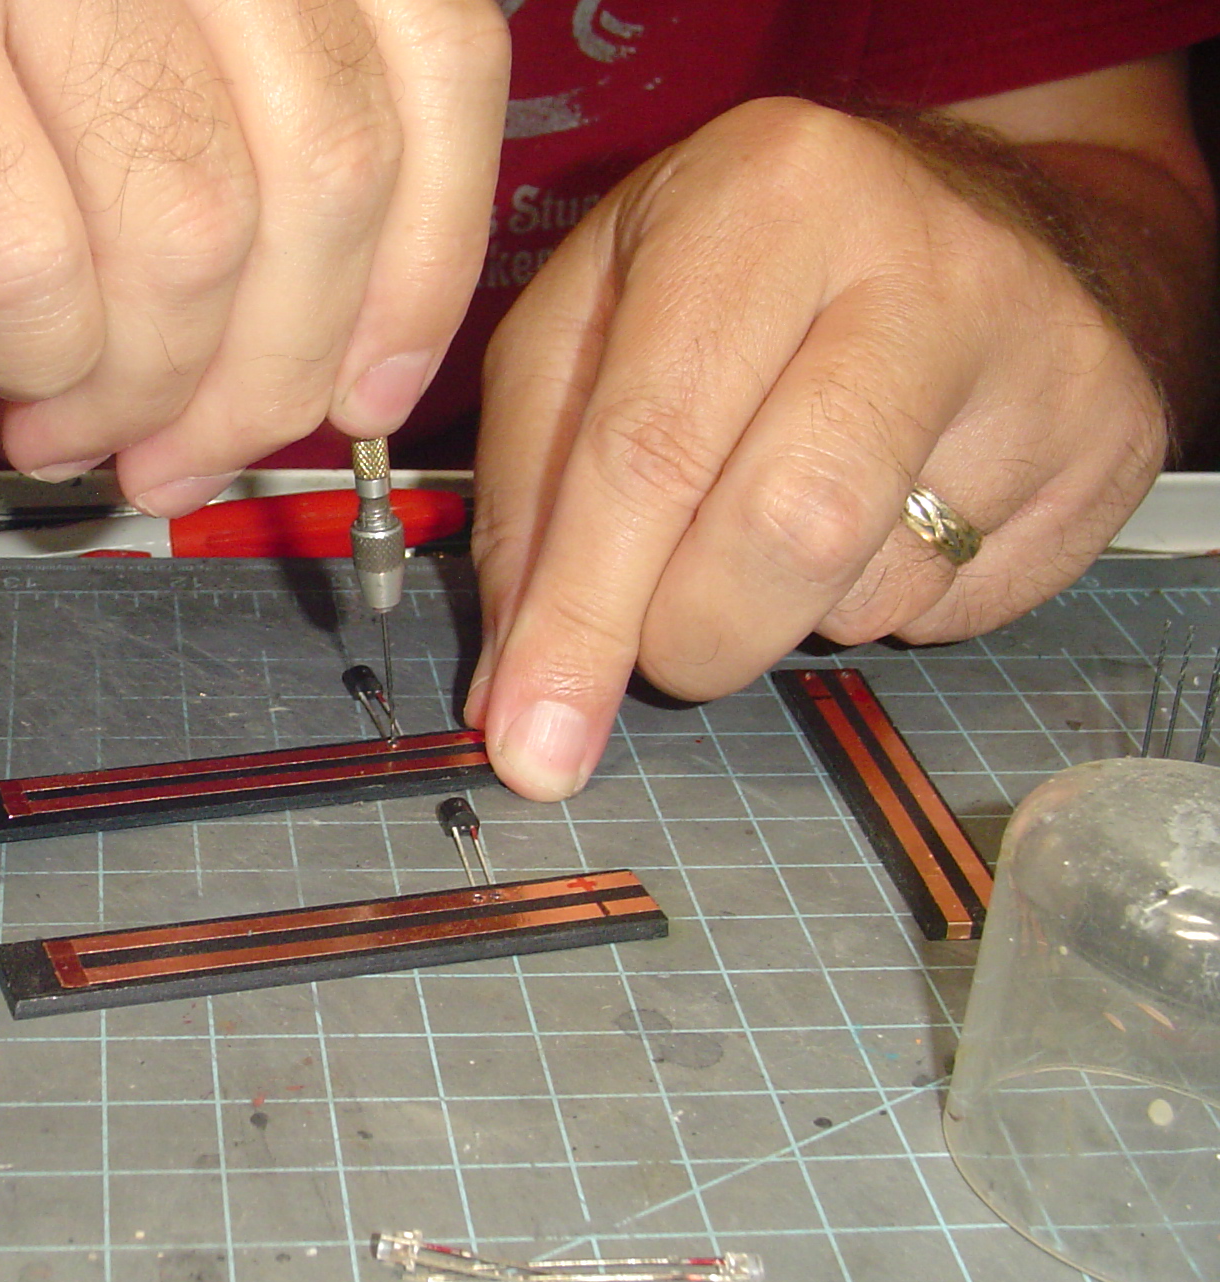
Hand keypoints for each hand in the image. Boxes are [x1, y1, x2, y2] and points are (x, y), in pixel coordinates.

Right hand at [0, 0, 508, 511]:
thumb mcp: (95, 6)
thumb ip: (230, 113)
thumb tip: (337, 332)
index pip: (432, 59)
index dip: (419, 259)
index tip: (364, 391)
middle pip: (325, 168)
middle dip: (268, 370)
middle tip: (188, 451)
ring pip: (188, 227)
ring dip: (147, 387)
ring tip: (80, 429)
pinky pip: (12, 248)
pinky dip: (35, 358)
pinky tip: (12, 387)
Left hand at [465, 95, 1171, 799]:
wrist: (969, 224)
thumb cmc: (736, 281)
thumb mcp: (591, 323)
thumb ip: (527, 495)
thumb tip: (516, 694)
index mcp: (762, 199)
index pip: (650, 447)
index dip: (580, 618)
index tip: (532, 742)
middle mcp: (918, 261)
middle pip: (786, 531)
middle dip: (689, 638)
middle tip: (657, 643)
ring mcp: (1037, 356)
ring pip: (870, 592)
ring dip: (779, 614)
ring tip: (772, 512)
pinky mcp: (1106, 446)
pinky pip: (955, 612)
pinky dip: (873, 605)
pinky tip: (871, 518)